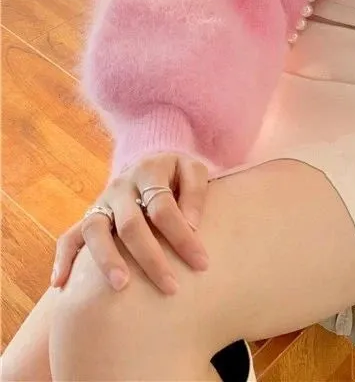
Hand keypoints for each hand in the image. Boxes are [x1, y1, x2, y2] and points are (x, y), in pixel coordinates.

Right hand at [51, 153, 208, 294]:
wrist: (152, 161)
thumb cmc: (178, 173)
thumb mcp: (194, 170)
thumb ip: (195, 193)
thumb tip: (192, 224)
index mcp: (149, 171)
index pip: (164, 208)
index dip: (183, 236)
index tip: (202, 263)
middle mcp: (121, 186)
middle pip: (131, 225)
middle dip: (151, 258)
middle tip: (170, 287)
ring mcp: (101, 202)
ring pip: (95, 230)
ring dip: (106, 260)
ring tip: (121, 286)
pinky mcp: (89, 215)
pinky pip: (69, 236)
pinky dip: (63, 258)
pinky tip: (61, 284)